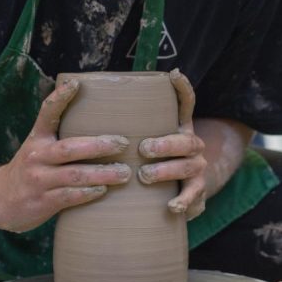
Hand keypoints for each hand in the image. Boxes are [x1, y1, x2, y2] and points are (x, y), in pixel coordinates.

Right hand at [0, 79, 132, 232]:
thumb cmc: (31, 169)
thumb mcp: (38, 147)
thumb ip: (60, 136)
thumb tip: (99, 120)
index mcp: (38, 138)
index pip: (47, 113)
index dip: (60, 98)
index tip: (76, 84)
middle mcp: (37, 156)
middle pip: (70, 148)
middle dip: (99, 146)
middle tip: (122, 143)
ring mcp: (39, 180)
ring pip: (74, 175)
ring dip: (102, 174)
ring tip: (124, 172)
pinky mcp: (43, 201)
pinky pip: (69, 196)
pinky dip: (88, 193)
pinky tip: (103, 190)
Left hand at [137, 69, 206, 219]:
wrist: (178, 196)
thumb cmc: (147, 164)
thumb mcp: (140, 143)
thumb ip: (125, 128)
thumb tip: (84, 101)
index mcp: (177, 129)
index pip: (185, 104)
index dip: (182, 89)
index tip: (173, 74)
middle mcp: (191, 146)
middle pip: (186, 140)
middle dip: (166, 144)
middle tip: (143, 148)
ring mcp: (196, 169)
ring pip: (189, 166)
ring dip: (167, 170)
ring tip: (145, 175)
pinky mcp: (197, 193)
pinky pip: (194, 196)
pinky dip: (183, 201)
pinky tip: (171, 207)